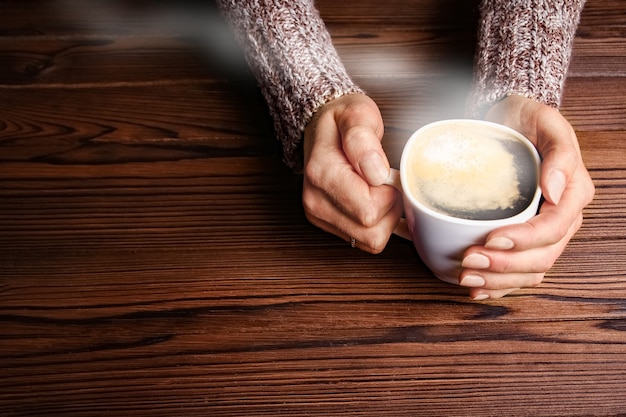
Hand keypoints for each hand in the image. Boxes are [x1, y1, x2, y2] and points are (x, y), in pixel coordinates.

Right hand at [302, 93, 402, 253]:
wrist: (321, 125)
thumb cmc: (341, 119)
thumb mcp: (357, 114)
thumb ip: (363, 140)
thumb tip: (376, 173)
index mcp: (322, 174)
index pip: (368, 211)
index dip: (389, 196)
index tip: (388, 175)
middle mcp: (316, 200)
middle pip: (370, 232)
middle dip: (390, 210)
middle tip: (387, 183)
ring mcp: (319, 215)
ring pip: (370, 241)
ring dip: (385, 220)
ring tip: (381, 192)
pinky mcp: (327, 224)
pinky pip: (364, 242)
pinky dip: (379, 227)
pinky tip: (380, 206)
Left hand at [459, 95, 594, 299]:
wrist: (511, 121)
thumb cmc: (529, 121)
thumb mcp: (547, 123)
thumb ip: (559, 155)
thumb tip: (556, 190)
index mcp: (573, 196)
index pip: (553, 230)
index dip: (523, 240)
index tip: (491, 238)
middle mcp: (562, 220)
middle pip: (540, 257)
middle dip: (505, 265)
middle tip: (469, 260)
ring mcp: (543, 234)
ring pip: (529, 271)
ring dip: (499, 280)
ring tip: (467, 277)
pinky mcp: (523, 239)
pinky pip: (518, 272)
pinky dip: (499, 284)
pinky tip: (479, 288)